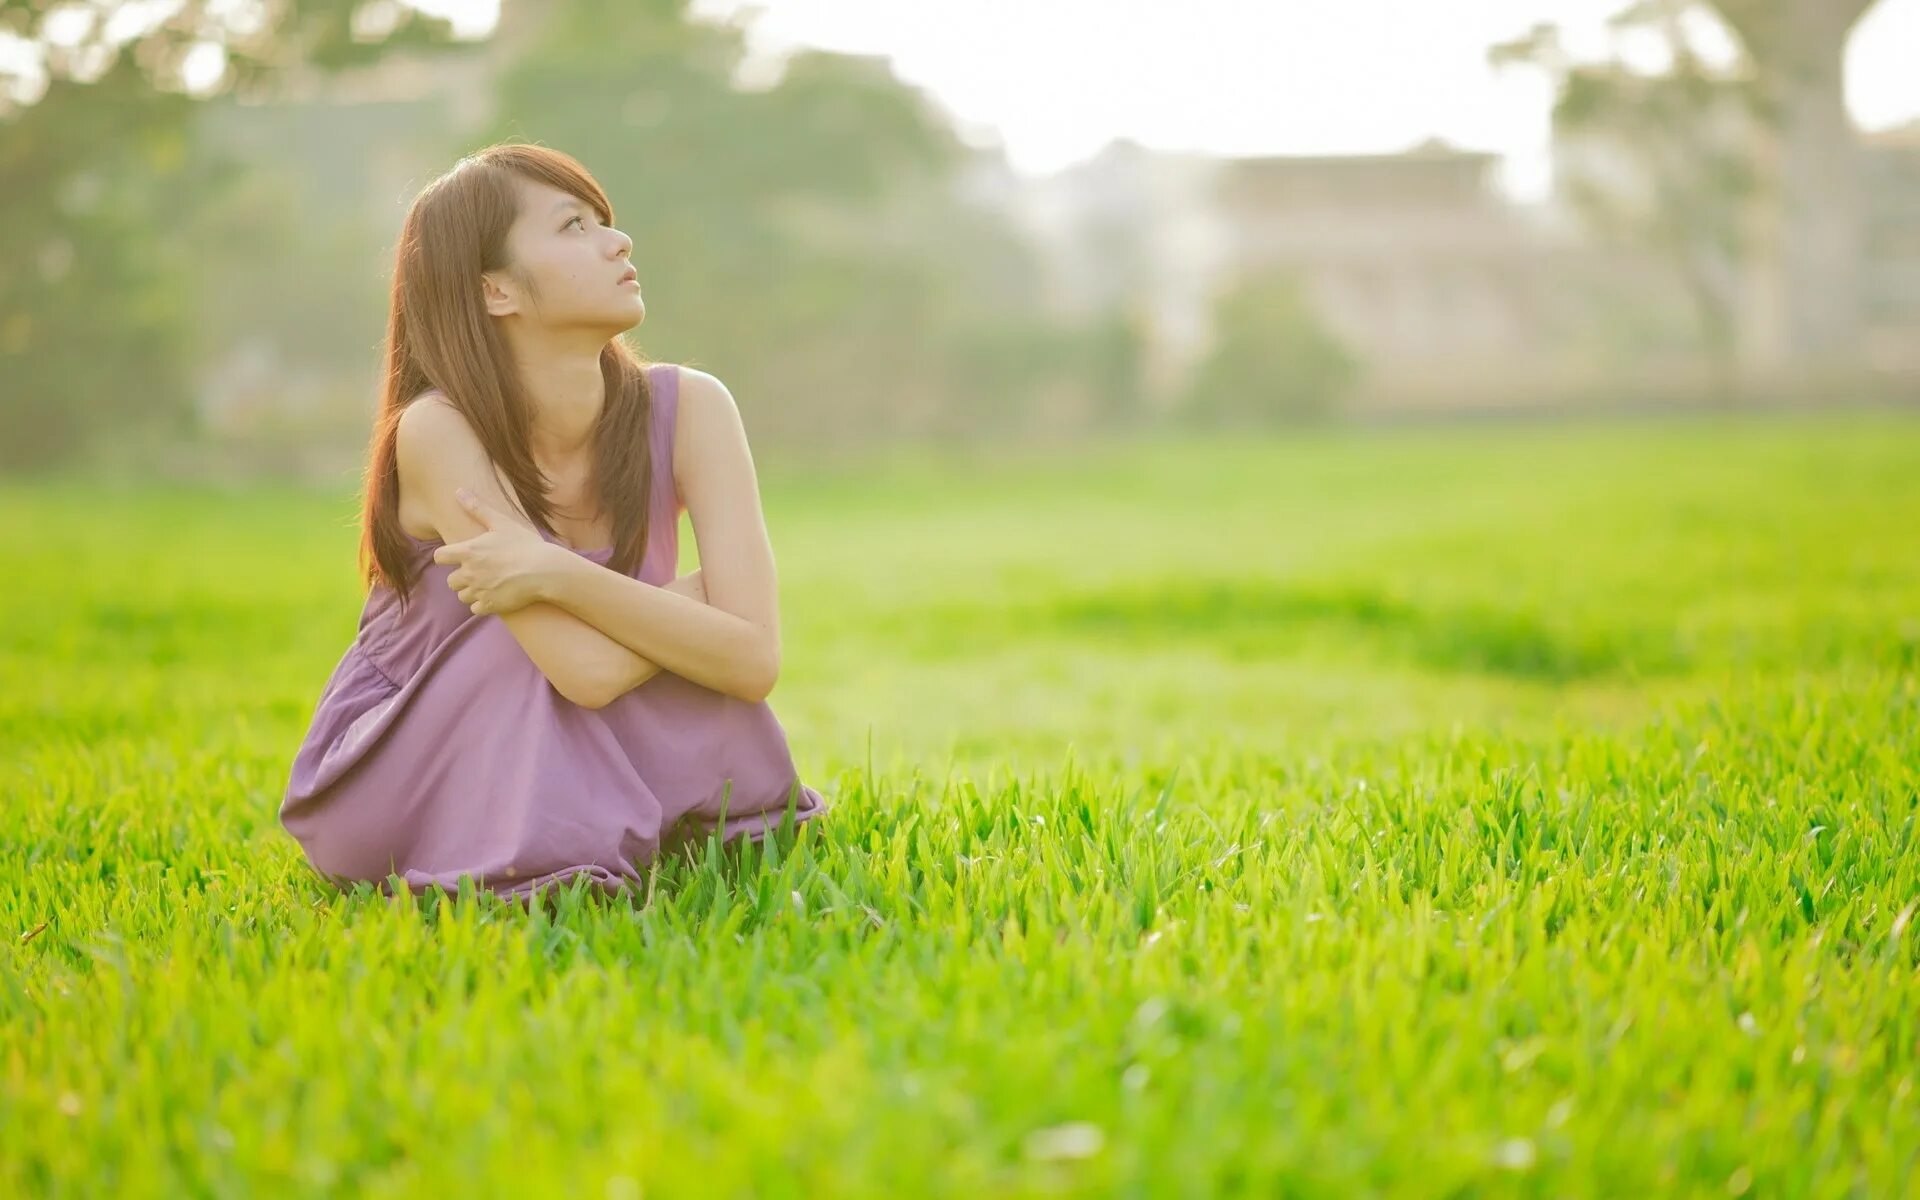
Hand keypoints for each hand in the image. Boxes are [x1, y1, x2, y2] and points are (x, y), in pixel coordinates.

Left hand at [432, 488, 566, 616]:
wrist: (544, 571)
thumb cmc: (524, 544)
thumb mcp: (502, 523)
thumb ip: (477, 508)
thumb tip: (458, 490)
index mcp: (468, 552)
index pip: (439, 557)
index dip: (446, 557)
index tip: (458, 557)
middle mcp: (469, 573)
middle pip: (450, 581)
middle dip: (461, 577)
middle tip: (480, 572)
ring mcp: (478, 591)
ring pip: (462, 596)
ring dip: (472, 591)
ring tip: (490, 584)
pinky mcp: (489, 605)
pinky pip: (475, 609)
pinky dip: (483, 604)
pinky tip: (496, 595)